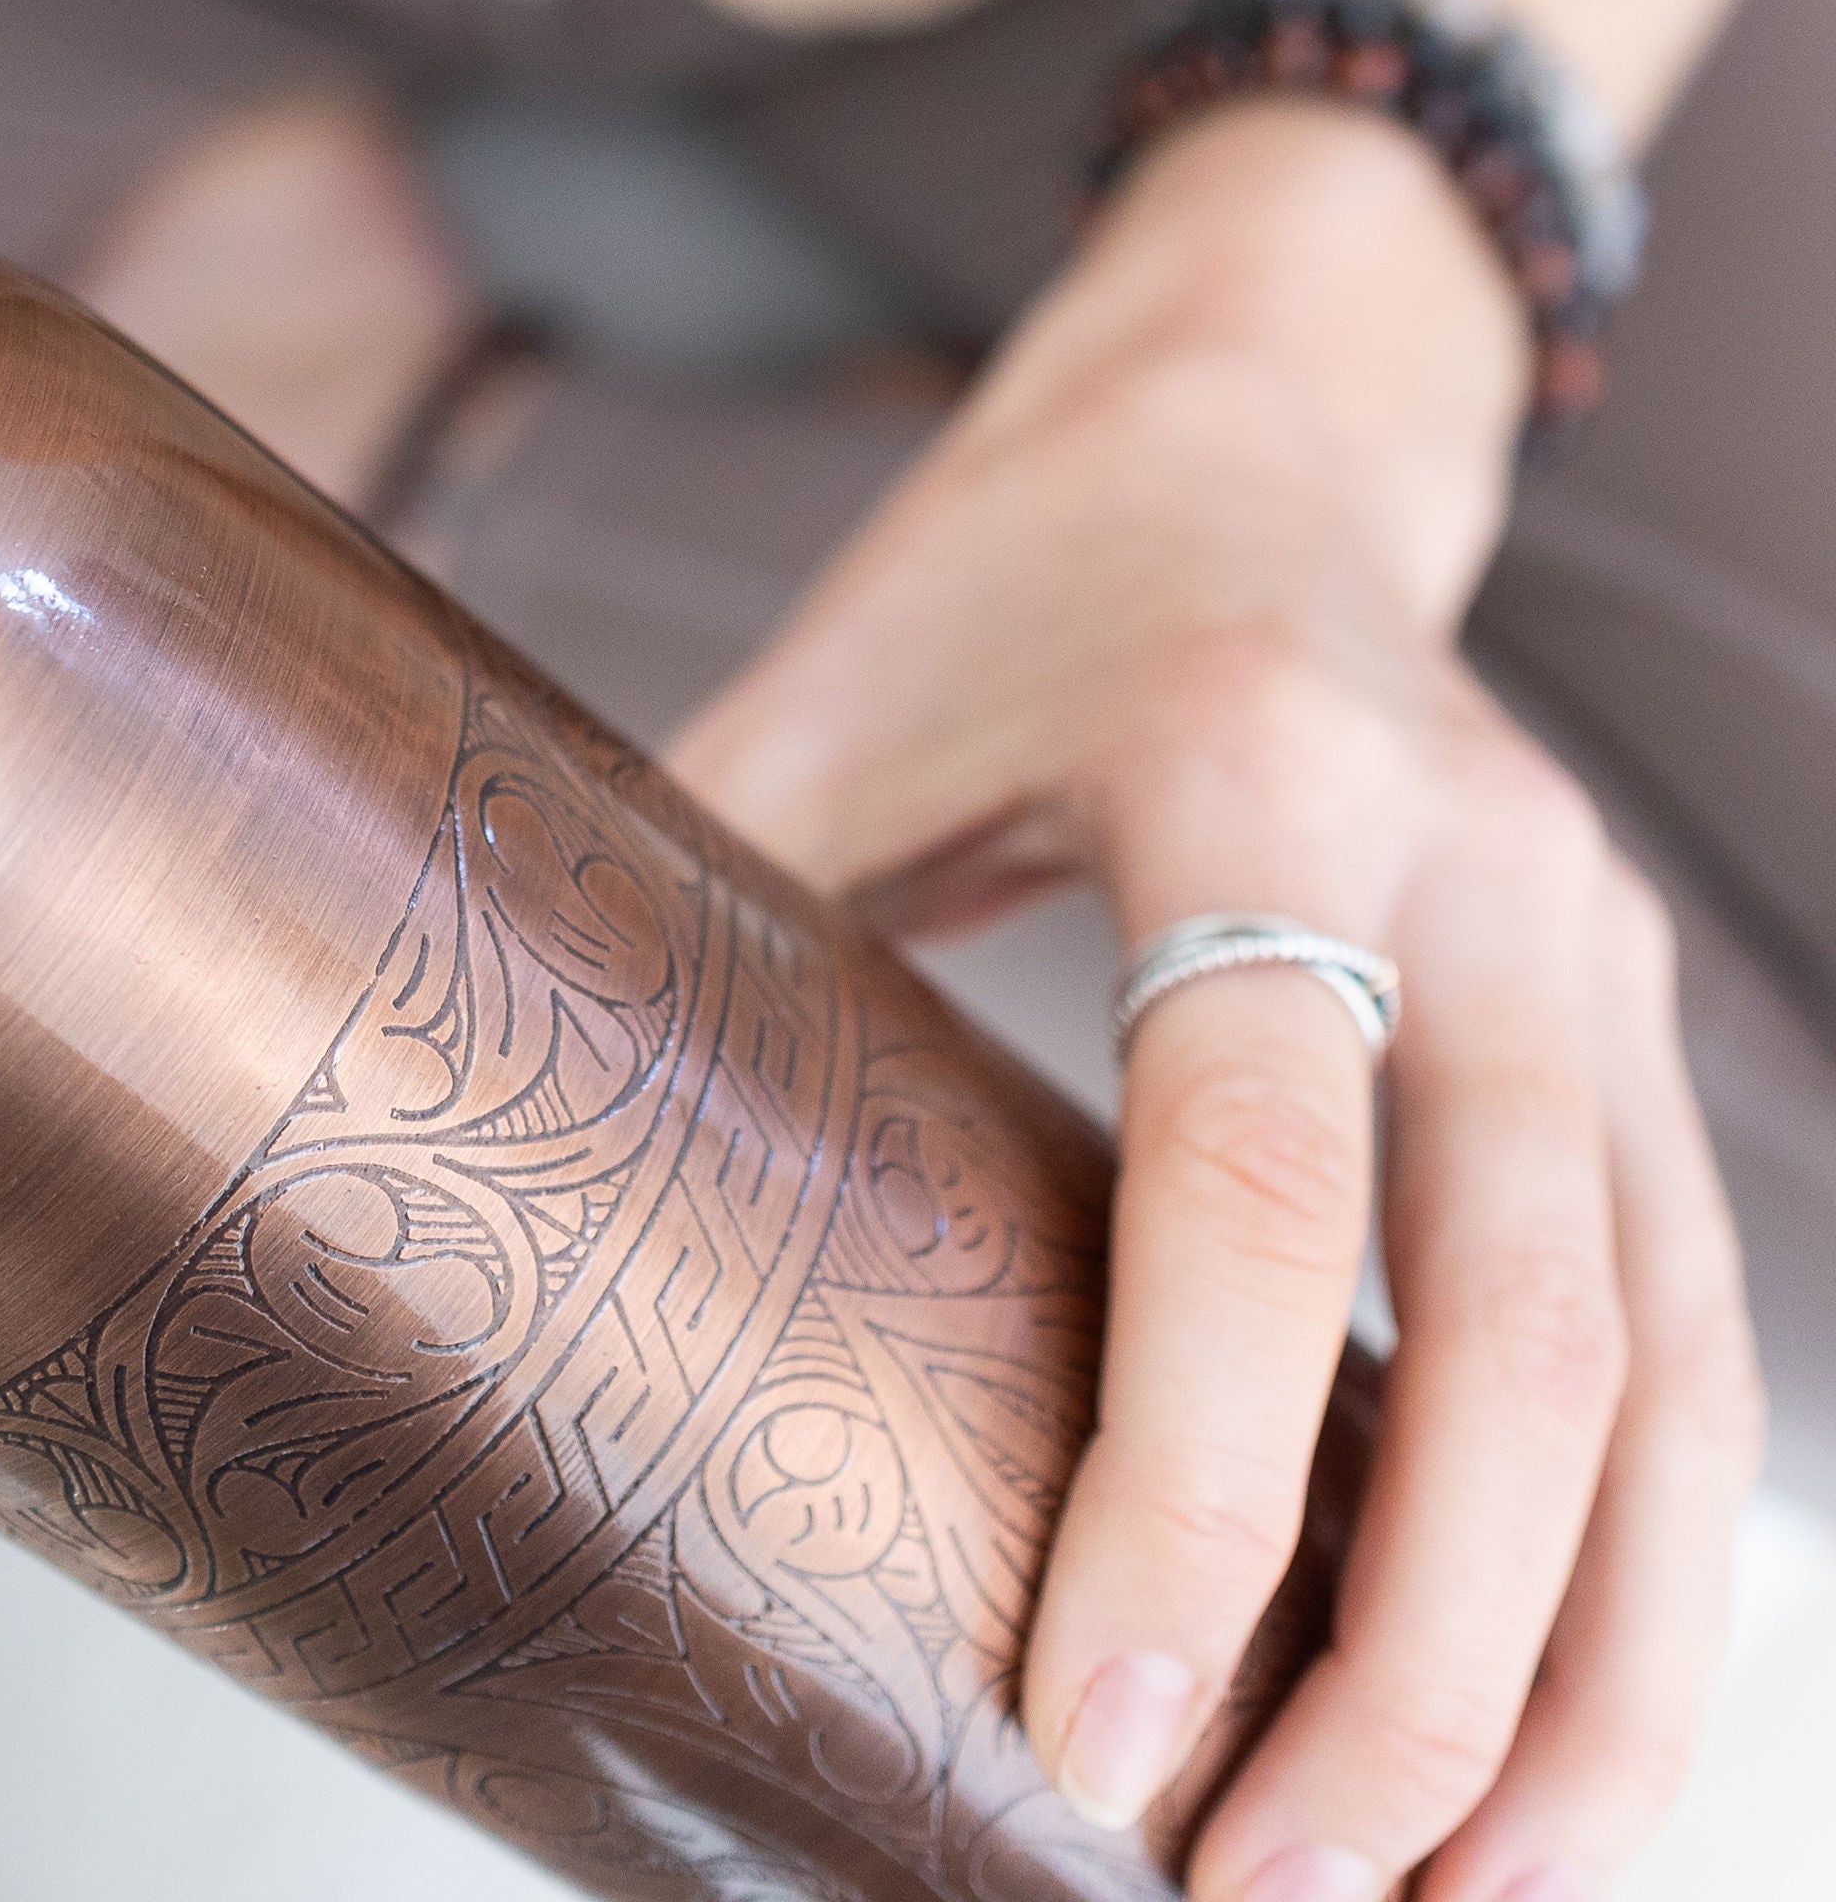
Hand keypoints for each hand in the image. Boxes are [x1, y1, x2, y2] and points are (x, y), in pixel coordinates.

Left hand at [666, 100, 1763, 1901]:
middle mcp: (1476, 867)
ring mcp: (1602, 950)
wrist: (1251, 424)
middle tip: (1260, 1899)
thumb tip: (476, 1160)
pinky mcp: (1647, 1024)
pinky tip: (1563, 1742)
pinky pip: (1703, 1340)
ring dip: (1592, 1680)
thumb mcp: (824, 699)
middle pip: (1521, 1330)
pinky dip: (1653, 1568)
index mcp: (1242, 766)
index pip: (1248, 1173)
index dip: (1189, 1474)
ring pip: (1675, 1378)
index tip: (1090, 1729)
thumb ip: (693, 914)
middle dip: (1421, 1664)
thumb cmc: (1001, 576)